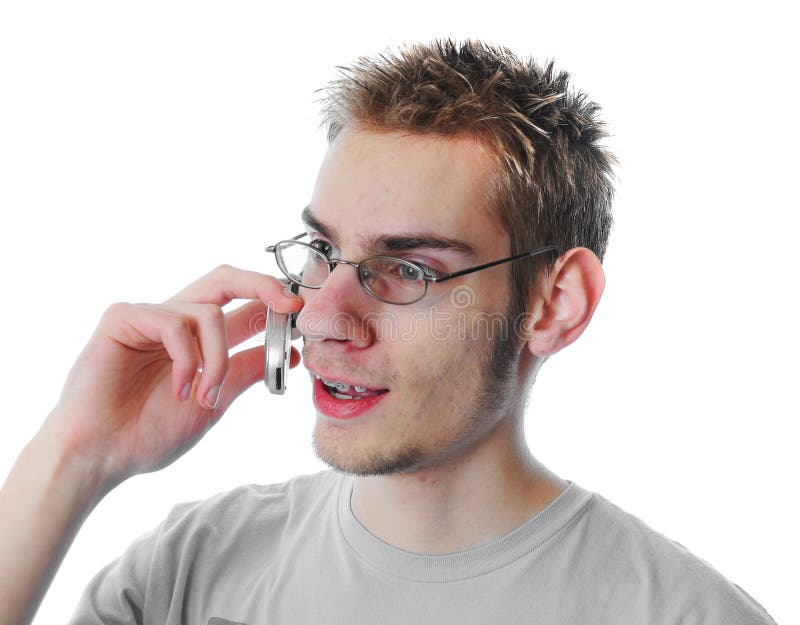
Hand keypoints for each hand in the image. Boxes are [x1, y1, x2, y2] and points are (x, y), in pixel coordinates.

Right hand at [38, 264, 303, 490]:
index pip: (242, 307)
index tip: (303, 320)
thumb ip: (245, 372)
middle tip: (291, 307)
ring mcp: (149, 317)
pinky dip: (186, 360)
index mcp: (198, 340)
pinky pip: (173, 324)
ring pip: (207, 313)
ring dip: (217, 359)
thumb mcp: (214, 402)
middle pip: (225, 280)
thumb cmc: (148, 433)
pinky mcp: (122, 318)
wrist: (100, 457)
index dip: (274, 306)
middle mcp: (176, 322)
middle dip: (263, 286)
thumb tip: (287, 352)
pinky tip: (179, 390)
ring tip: (205, 397)